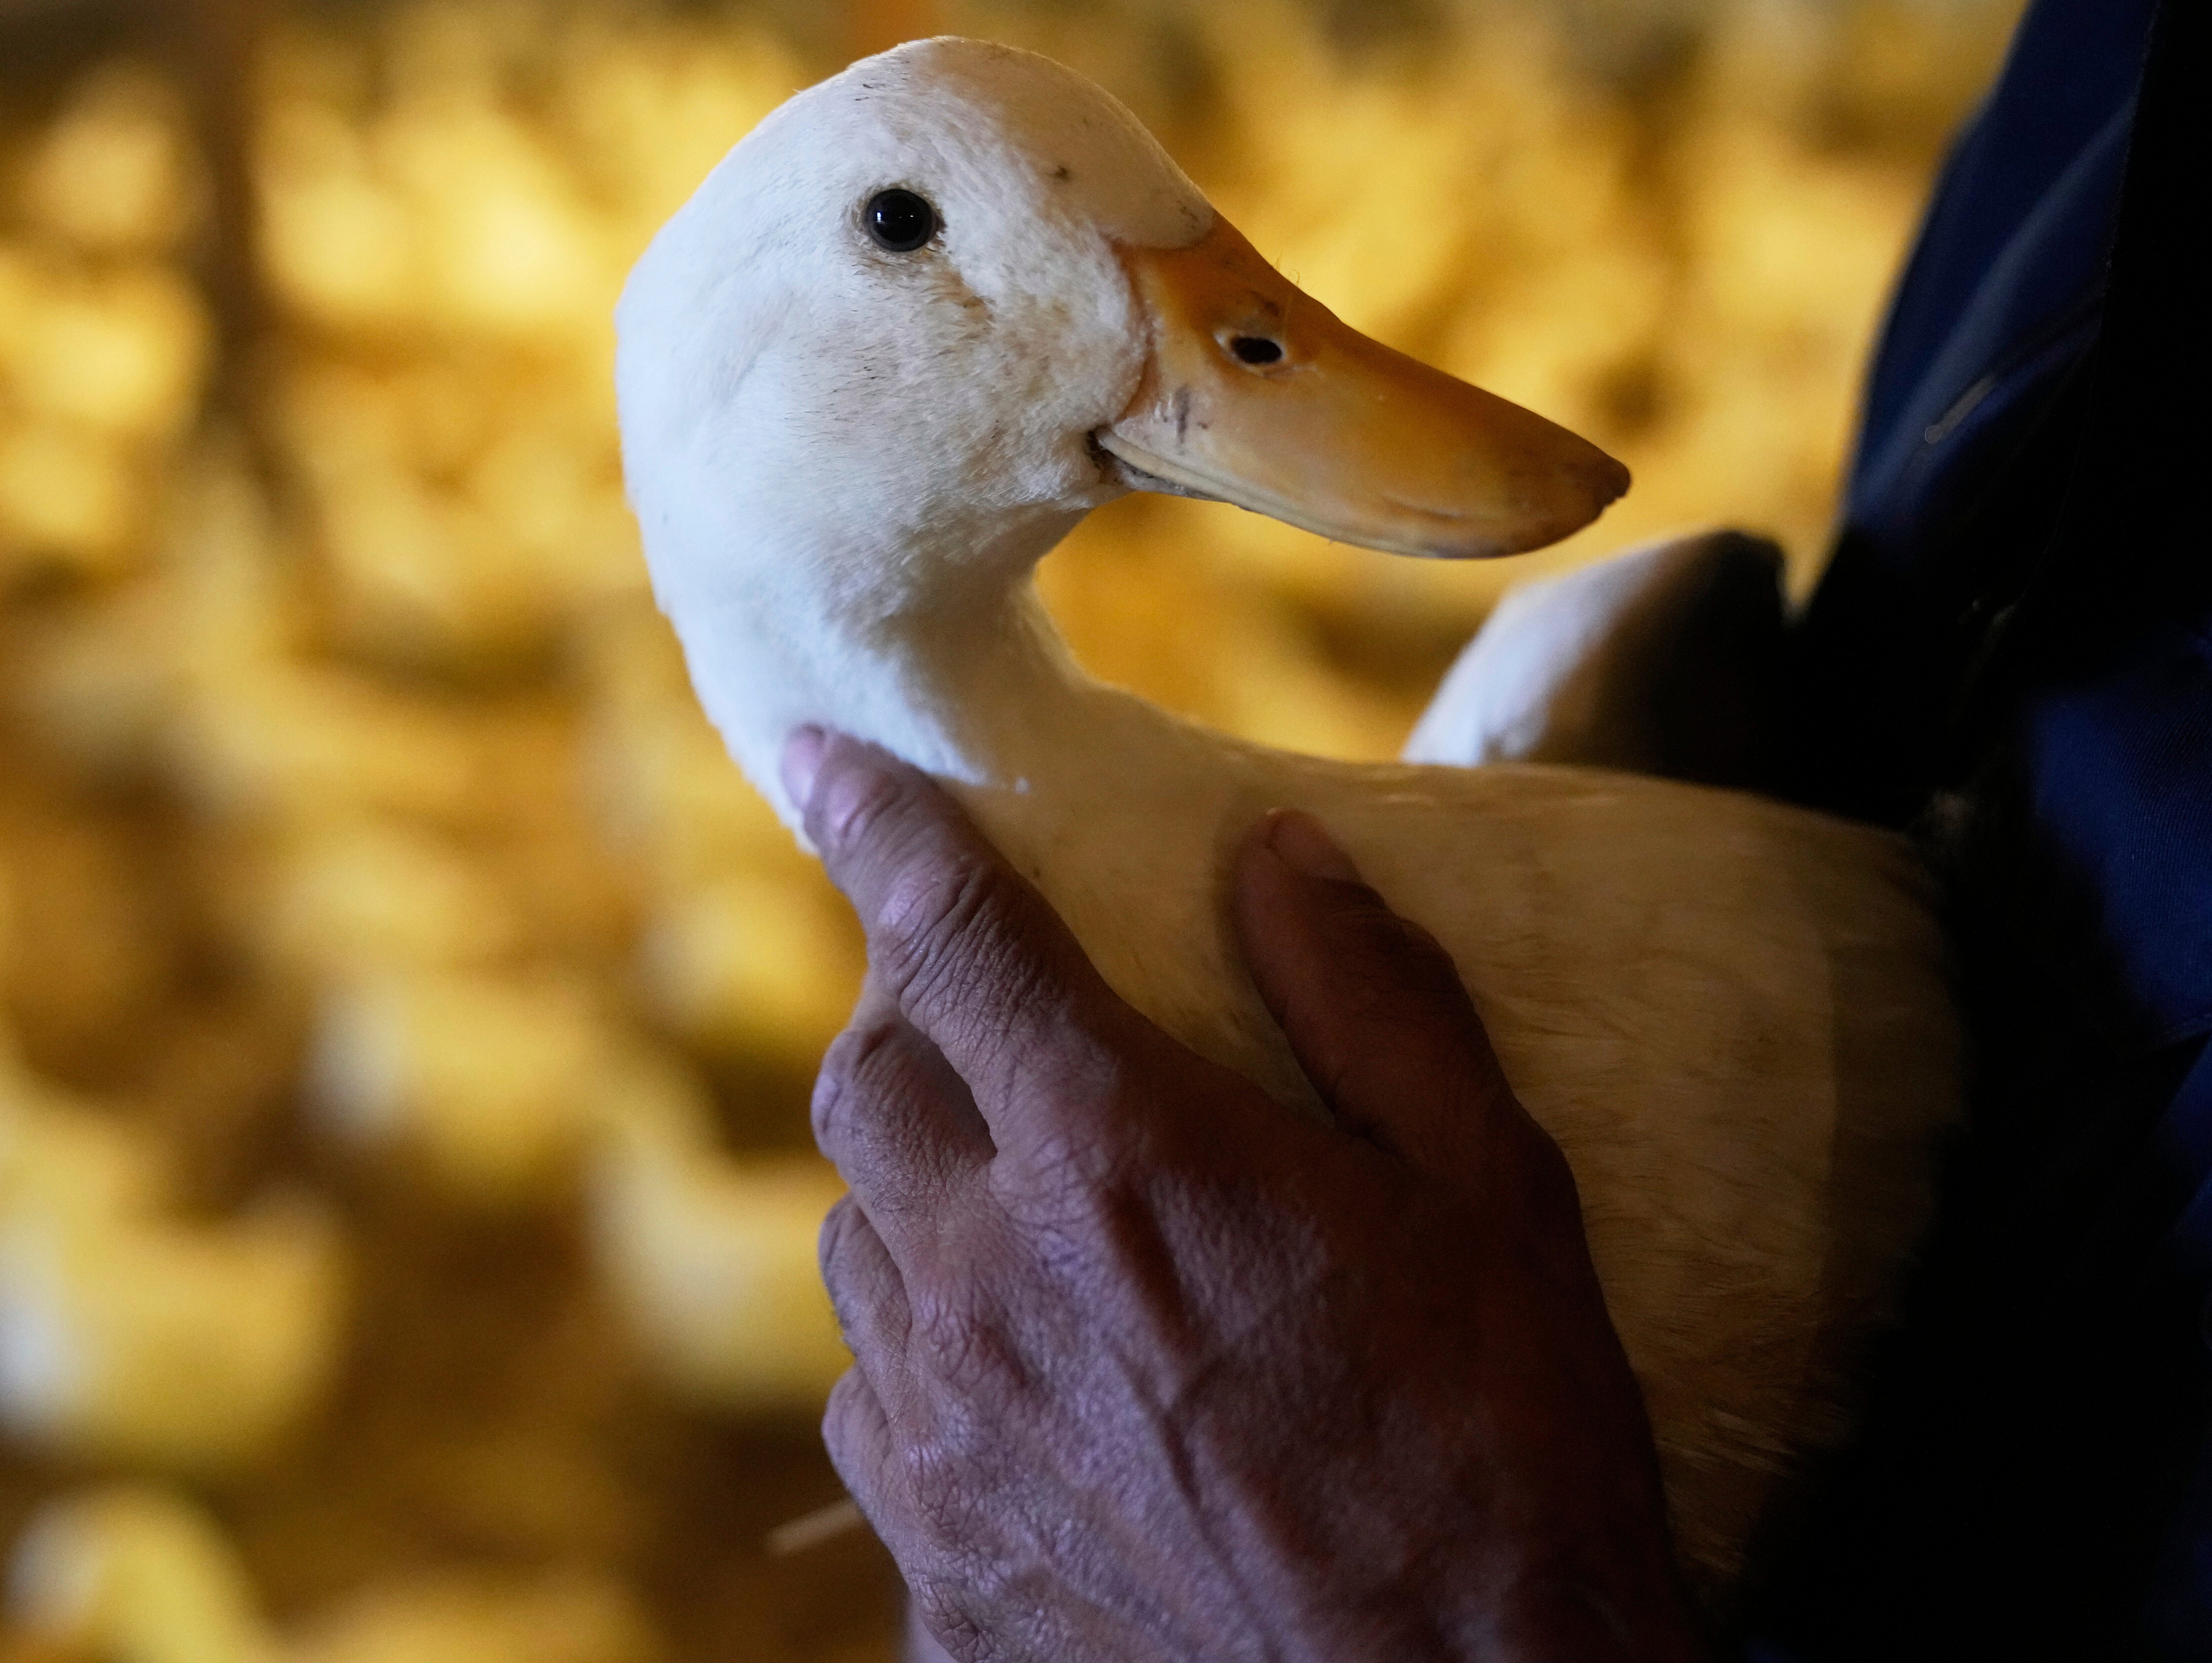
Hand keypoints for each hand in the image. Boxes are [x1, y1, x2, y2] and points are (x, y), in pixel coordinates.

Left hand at [787, 729, 1701, 1662]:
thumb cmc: (1504, 1458)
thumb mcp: (1490, 1195)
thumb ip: (1370, 1001)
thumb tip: (1277, 852)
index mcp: (1119, 1158)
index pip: (949, 932)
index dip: (873, 824)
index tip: (817, 757)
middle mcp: (990, 1283)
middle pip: (868, 1082)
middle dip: (912, 1015)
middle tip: (991, 1011)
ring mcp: (946, 1436)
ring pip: (858, 1249)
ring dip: (920, 1194)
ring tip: (1029, 1209)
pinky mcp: (940, 1565)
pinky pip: (876, 1413)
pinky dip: (929, 1358)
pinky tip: (1027, 1377)